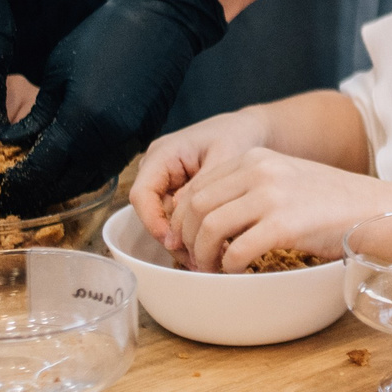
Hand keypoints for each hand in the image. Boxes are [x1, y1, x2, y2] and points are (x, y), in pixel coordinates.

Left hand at [0, 0, 225, 212]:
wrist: (161, 23)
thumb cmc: (106, 35)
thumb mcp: (58, 69)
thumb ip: (39, 113)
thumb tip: (15, 141)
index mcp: (83, 117)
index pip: (43, 167)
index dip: (19, 179)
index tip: (0, 184)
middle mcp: (109, 137)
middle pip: (67, 183)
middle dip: (38, 191)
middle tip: (15, 192)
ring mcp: (131, 140)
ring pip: (91, 180)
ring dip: (64, 187)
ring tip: (39, 185)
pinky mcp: (144, 136)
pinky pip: (110, 167)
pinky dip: (87, 173)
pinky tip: (70, 167)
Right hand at [131, 109, 274, 254]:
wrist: (250, 130)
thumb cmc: (238, 136)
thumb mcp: (224, 158)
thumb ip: (202, 187)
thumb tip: (181, 220)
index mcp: (161, 155)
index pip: (142, 195)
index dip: (154, 223)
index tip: (175, 244)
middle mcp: (157, 169)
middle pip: (151, 212)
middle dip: (172, 238)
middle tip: (198, 261)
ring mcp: (166, 182)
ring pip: (164, 219)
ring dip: (184, 240)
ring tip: (208, 259)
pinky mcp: (179, 192)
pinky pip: (178, 218)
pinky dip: (193, 232)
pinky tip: (213, 247)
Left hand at [168, 149, 391, 272]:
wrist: (375, 209)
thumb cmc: (333, 203)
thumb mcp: (286, 179)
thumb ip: (250, 189)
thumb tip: (209, 220)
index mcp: (256, 158)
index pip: (198, 186)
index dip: (183, 219)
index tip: (187, 240)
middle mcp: (260, 171)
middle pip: (196, 206)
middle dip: (187, 238)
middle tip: (194, 259)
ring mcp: (272, 196)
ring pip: (210, 227)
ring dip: (203, 255)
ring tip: (212, 269)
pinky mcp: (285, 224)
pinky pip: (237, 250)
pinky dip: (229, 267)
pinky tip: (237, 272)